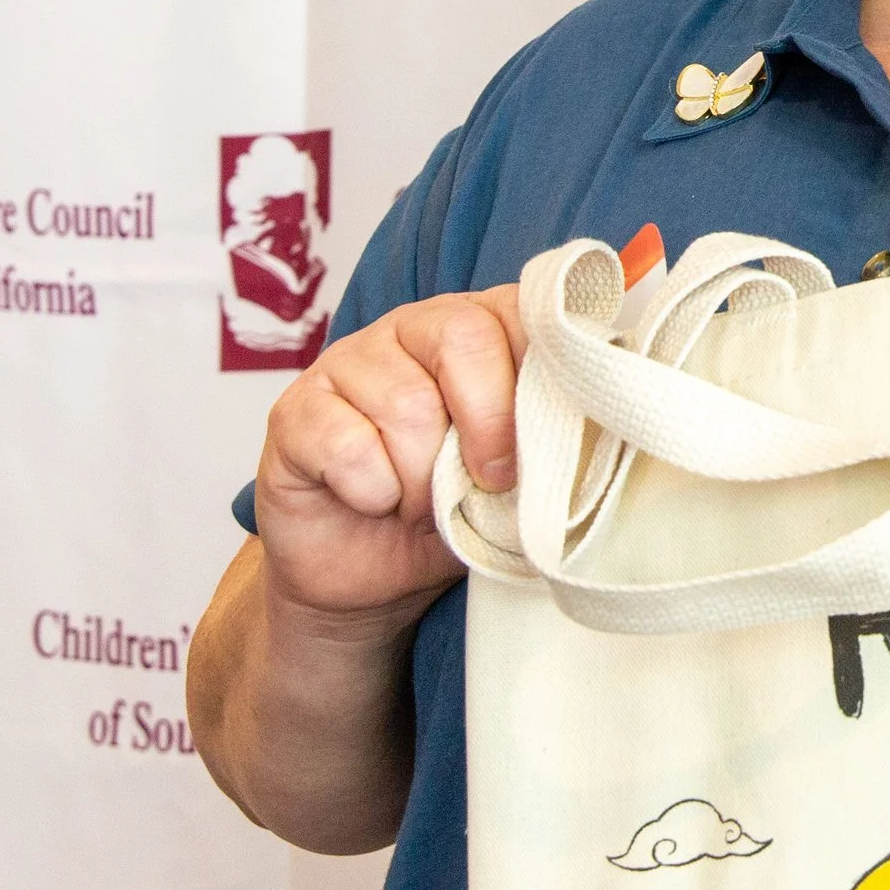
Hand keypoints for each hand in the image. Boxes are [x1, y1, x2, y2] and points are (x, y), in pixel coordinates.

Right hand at [255, 287, 525, 629]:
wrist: (372, 579)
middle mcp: (413, 328)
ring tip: (422, 502)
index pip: (523, 311)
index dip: (541, 379)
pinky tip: (374, 500)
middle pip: (462, 336)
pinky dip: (373, 490)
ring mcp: (348, 362)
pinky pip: (347, 444)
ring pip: (406, 402)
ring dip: (423, 477)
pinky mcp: (295, 410)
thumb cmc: (455, 513)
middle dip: (488, 423)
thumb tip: (594, 426)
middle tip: (488, 481)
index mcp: (481, 327)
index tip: (548, 444)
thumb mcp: (521, 476)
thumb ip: (550, 438)